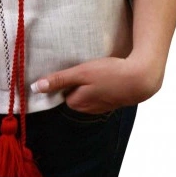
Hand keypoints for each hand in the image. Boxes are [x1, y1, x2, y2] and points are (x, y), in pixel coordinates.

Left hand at [30, 54, 164, 113]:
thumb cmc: (109, 74)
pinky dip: (102, 85)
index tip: (73, 68)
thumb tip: (34, 88)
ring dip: (90, 83)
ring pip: (88, 93)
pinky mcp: (113, 101)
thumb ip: (59, 80)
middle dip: (78, 81)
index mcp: (78, 103)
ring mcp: (102, 107)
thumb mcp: (81, 73)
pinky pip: (101, 93)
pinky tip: (108, 75)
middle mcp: (88, 109)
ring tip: (98, 69)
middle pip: (74, 93)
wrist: (141, 79)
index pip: (62, 92)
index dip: (65, 79)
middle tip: (86, 66)